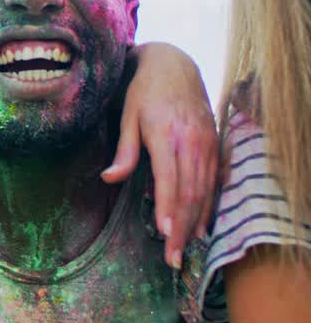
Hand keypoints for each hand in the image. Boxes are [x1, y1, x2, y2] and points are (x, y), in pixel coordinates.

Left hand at [103, 42, 217, 268]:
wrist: (174, 64)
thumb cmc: (143, 91)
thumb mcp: (127, 116)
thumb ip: (123, 150)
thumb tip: (109, 178)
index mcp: (166, 135)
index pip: (170, 180)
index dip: (170, 209)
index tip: (166, 235)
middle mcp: (191, 141)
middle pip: (190, 192)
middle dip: (182, 228)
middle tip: (173, 258)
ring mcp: (207, 143)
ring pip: (205, 190)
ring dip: (197, 221)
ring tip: (185, 248)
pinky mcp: (214, 143)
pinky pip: (214, 180)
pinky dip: (209, 204)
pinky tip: (202, 225)